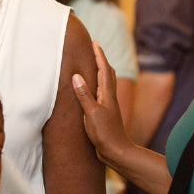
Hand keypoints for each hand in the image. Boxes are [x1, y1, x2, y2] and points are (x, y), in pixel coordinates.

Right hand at [72, 40, 129, 166]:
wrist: (116, 151)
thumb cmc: (104, 133)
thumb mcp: (91, 112)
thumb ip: (84, 94)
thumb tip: (77, 75)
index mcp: (107, 94)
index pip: (103, 69)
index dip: (99, 55)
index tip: (95, 42)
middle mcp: (110, 96)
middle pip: (108, 73)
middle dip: (101, 59)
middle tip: (94, 49)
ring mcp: (109, 104)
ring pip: (107, 82)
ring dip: (101, 70)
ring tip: (93, 64)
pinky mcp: (106, 112)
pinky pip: (103, 92)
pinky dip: (98, 83)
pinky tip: (92, 89)